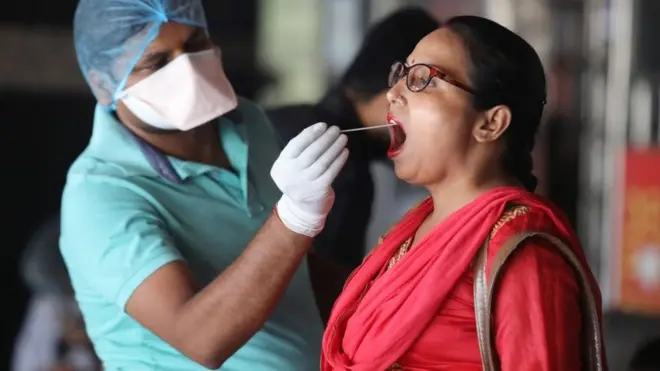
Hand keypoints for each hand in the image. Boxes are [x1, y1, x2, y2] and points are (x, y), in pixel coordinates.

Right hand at [271, 122, 348, 236]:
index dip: (310, 134)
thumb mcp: (290, 165)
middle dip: (325, 139)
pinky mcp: (319, 189)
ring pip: (322, 161)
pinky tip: (344, 152)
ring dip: (334, 148)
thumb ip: (299, 150)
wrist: (302, 206)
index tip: (322, 125)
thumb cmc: (298, 178)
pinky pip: (331, 171)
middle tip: (336, 129)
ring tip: (343, 138)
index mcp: (282, 164)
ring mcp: (305, 183)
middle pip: (310, 152)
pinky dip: (339, 160)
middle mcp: (291, 174)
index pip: (295, 145)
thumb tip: (320, 131)